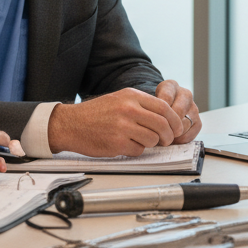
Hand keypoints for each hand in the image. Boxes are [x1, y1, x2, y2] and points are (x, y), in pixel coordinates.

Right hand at [47, 87, 182, 156]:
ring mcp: (122, 127)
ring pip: (152, 139)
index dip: (174, 120)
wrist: (71, 124)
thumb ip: (141, 104)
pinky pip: (138, 150)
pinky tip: (125, 145)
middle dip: (168, 135)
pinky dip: (136, 150)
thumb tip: (166, 117)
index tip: (177, 128)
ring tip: (140, 141)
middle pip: (162, 125)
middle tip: (167, 140)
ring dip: (151, 144)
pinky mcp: (116, 144)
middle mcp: (128, 110)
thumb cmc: (96, 113)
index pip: (163, 108)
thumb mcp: (119, 99)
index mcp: (131, 96)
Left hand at [155, 80, 201, 142]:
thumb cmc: (151, 107)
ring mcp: (193, 108)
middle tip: (157, 132)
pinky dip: (180, 139)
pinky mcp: (198, 121)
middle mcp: (185, 94)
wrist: (160, 110)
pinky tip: (171, 139)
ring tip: (162, 136)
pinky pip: (191, 133)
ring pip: (184, 124)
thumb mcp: (147, 102)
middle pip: (178, 111)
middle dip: (167, 125)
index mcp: (170, 86)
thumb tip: (150, 126)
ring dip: (173, 133)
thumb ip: (149, 109)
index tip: (151, 121)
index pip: (166, 98)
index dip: (158, 112)